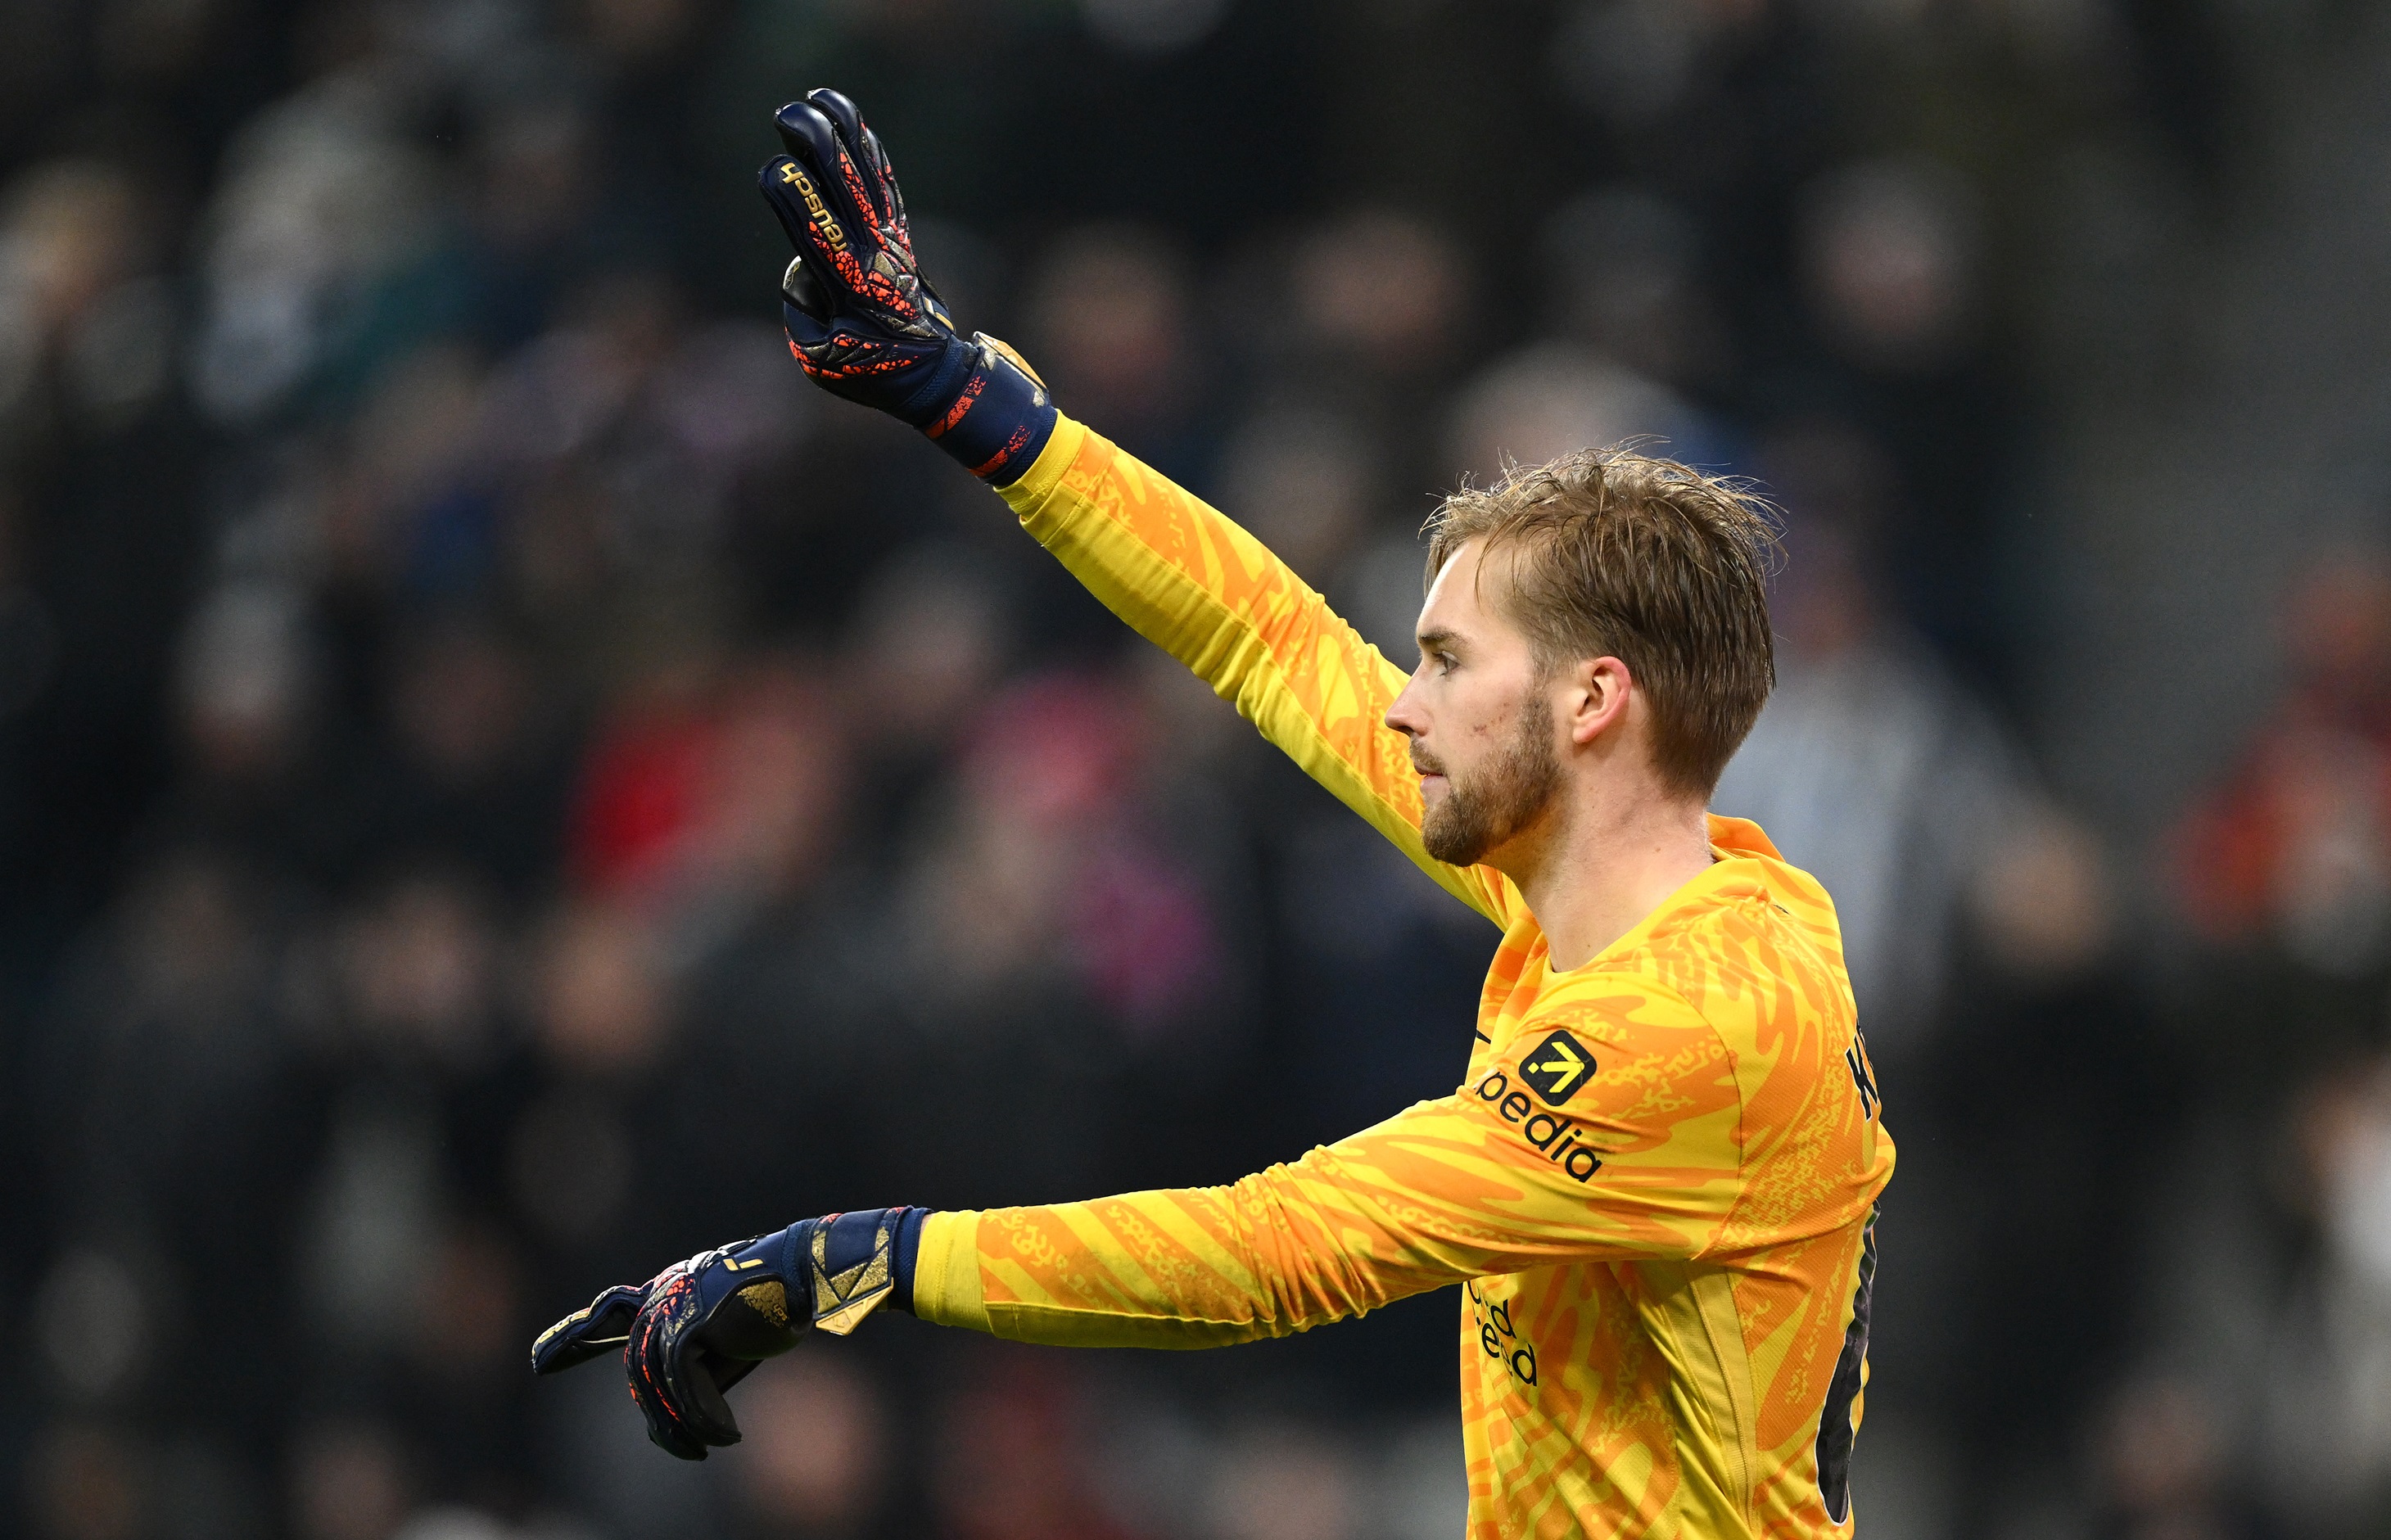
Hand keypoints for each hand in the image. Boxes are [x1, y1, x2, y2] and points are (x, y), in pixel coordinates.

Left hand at [530, 1209, 915, 1459]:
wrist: (806, 1276)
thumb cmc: (771, 1311)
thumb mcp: (720, 1357)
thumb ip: (684, 1384)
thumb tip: (654, 1433)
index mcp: (664, 1294)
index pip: (608, 1316)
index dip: (571, 1340)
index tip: (538, 1362)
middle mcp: (659, 1295)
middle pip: (638, 1370)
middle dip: (660, 1417)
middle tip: (691, 1450)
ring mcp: (669, 1303)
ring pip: (655, 1382)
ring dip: (684, 1424)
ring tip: (709, 1447)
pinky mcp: (687, 1318)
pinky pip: (681, 1382)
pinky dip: (703, 1415)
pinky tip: (726, 1436)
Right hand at [759, 89, 1055, 481]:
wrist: (931, 373)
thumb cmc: (866, 369)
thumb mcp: (820, 357)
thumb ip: (803, 306)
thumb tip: (803, 263)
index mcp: (853, 294)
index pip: (821, 239)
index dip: (799, 203)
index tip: (774, 169)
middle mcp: (876, 261)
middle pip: (849, 197)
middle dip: (821, 151)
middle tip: (789, 114)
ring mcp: (891, 243)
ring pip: (869, 181)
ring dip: (845, 136)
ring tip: (820, 98)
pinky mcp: (898, 234)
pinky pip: (883, 183)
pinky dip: (867, 148)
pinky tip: (848, 117)